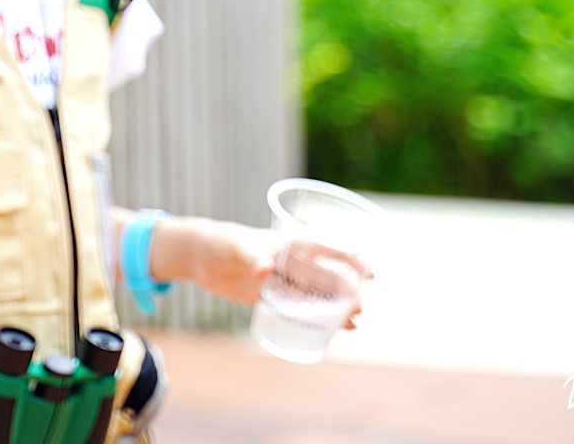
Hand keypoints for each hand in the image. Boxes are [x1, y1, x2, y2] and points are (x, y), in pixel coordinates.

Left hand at [172, 219, 371, 328]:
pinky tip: (338, 330)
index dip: (353, 257)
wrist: (203, 259)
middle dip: (347, 291)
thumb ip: (251, 255)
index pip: (329, 247)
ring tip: (355, 322)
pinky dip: (321, 320)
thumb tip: (263, 269)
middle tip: (358, 307)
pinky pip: (304, 311)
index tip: (371, 270)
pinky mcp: (276, 299)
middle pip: (329, 276)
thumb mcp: (237, 246)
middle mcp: (296, 262)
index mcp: (292, 242)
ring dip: (339, 308)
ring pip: (321, 296)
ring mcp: (288, 282)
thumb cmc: (224, 243)